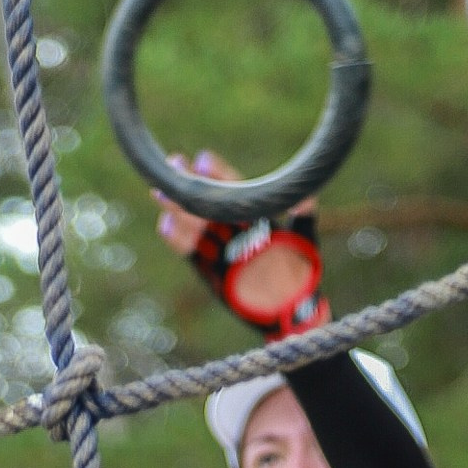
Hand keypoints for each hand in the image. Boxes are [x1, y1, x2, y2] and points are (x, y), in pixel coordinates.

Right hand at [154, 158, 326, 333]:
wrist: (291, 308)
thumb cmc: (302, 271)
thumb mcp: (305, 239)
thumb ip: (304, 217)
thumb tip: (306, 197)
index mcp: (254, 217)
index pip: (235, 190)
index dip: (219, 175)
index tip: (203, 160)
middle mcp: (235, 230)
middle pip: (210, 204)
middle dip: (191, 186)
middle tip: (173, 163)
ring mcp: (222, 251)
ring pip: (196, 226)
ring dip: (178, 209)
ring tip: (161, 191)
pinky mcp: (212, 273)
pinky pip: (193, 255)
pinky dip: (179, 241)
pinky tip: (166, 225)